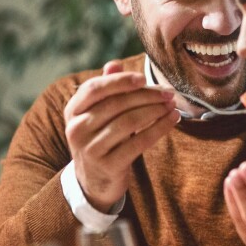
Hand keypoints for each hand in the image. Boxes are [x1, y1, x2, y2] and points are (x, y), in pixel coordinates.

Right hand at [64, 61, 179, 212]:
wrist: (94, 181)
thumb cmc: (101, 138)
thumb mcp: (97, 114)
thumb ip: (106, 89)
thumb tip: (115, 63)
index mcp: (72, 110)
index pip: (95, 88)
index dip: (120, 81)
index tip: (143, 78)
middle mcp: (76, 129)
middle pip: (116, 104)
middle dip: (147, 96)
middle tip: (168, 93)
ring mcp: (90, 149)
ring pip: (129, 122)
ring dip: (156, 111)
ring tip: (172, 105)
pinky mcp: (108, 165)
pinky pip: (139, 142)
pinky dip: (159, 129)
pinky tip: (172, 120)